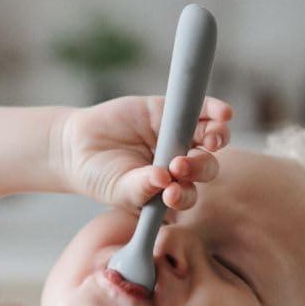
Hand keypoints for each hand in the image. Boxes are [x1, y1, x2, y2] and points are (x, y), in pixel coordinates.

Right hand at [53, 94, 232, 215]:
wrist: (80, 146)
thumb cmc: (100, 176)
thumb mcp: (118, 190)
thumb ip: (141, 189)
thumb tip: (163, 180)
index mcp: (170, 191)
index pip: (187, 195)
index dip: (184, 194)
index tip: (170, 194)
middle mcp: (179, 165)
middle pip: (204, 167)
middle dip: (196, 167)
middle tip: (178, 165)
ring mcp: (179, 137)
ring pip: (210, 138)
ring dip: (217, 139)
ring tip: (211, 140)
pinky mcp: (172, 111)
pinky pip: (202, 110)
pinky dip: (215, 110)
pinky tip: (224, 113)